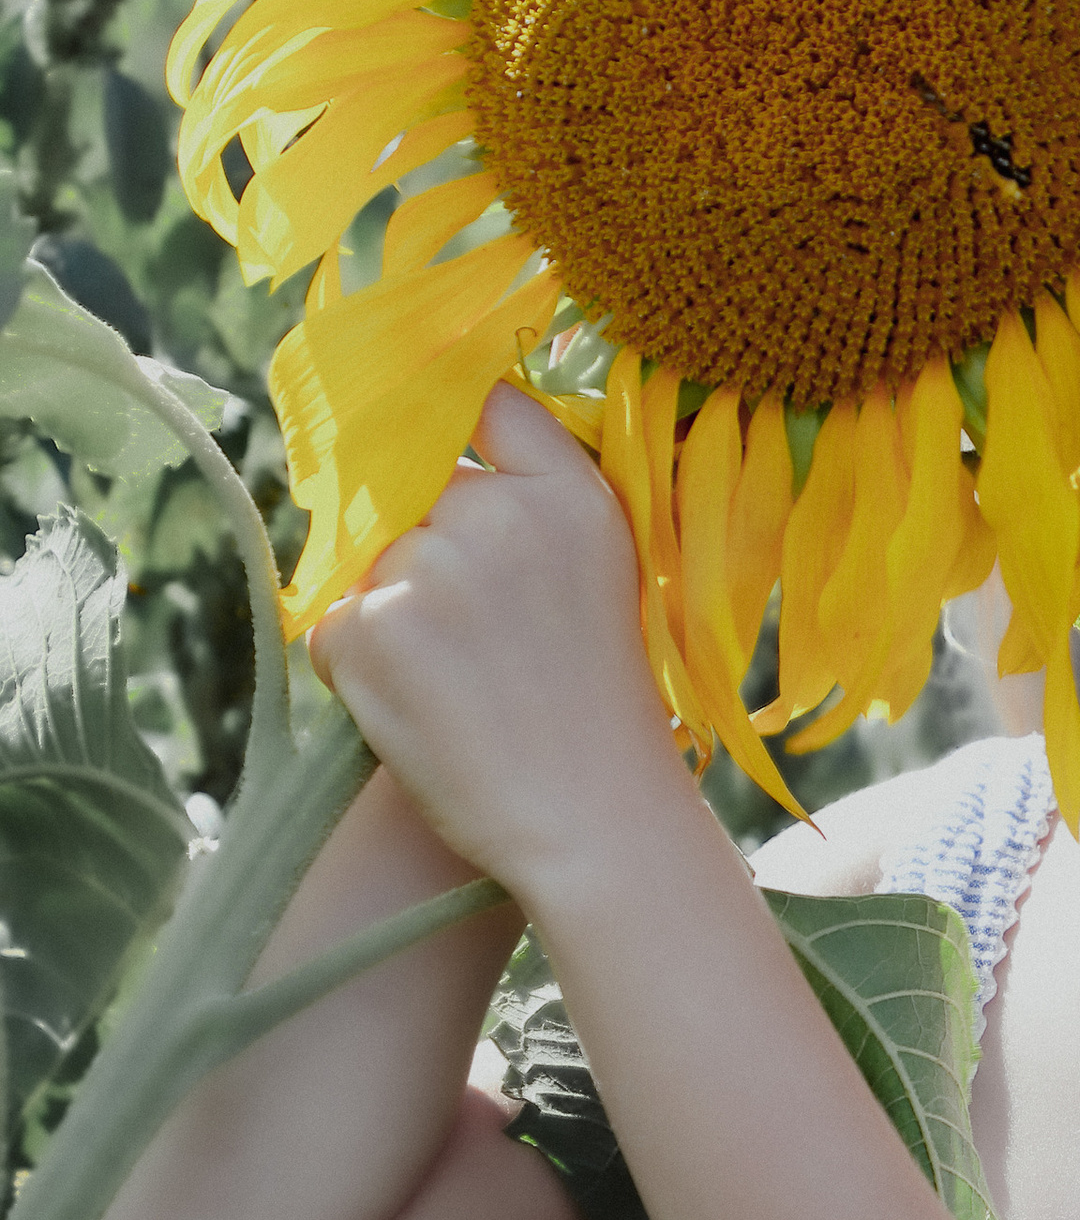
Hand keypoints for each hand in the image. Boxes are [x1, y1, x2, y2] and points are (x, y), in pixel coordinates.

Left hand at [311, 387, 691, 902]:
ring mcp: (428, 570)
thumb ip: (536, 495)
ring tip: (459, 681)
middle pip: (413, 492)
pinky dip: (359, 665)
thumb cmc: (596, 698)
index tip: (444, 448)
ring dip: (392, 612)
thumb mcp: (605, 567)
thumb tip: (431, 451)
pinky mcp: (371, 631)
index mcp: (568, 493)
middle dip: (427, 549)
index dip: (452, 422)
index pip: (484, 402)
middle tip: (481, 637)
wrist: (590, 817)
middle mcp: (497, 516)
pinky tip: (422, 707)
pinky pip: (335, 621)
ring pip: (372, 561)